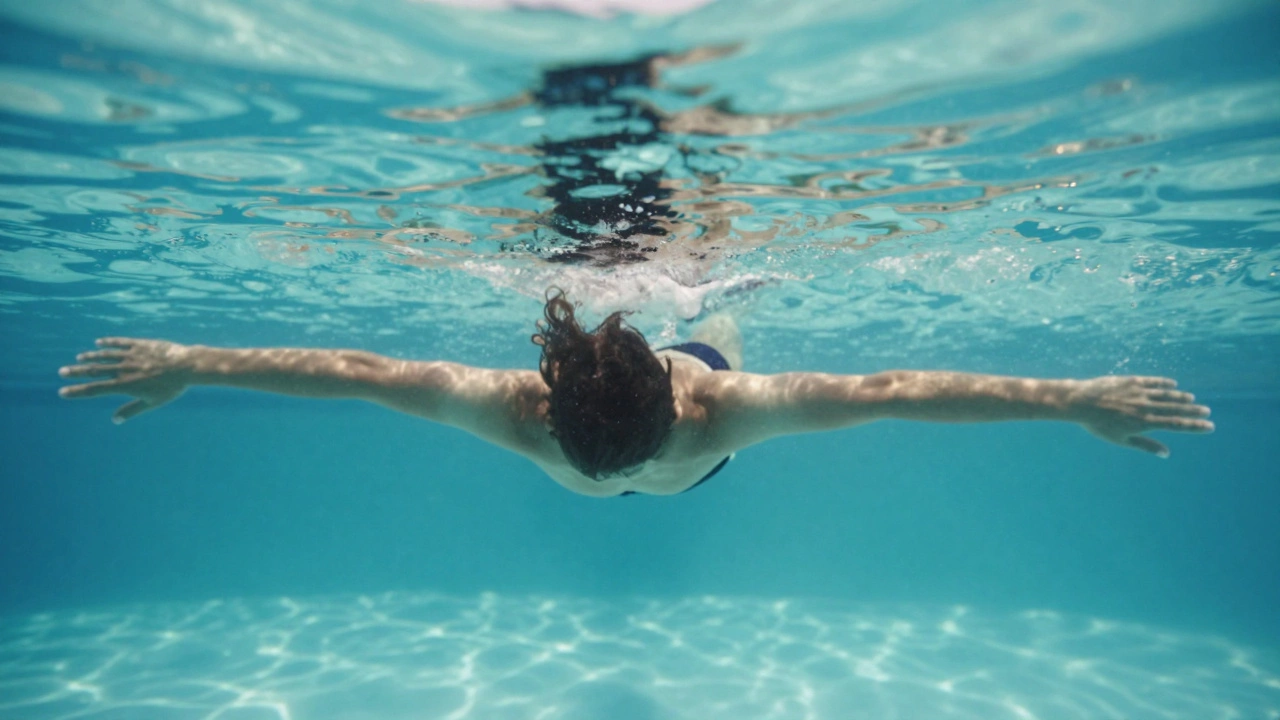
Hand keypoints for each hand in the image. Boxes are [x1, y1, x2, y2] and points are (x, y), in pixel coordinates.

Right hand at [59, 338, 192, 423]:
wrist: (186, 366)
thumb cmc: (171, 387)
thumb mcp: (152, 402)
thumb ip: (132, 410)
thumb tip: (115, 420)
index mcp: (125, 385)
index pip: (95, 390)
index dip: (78, 391)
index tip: (63, 392)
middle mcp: (124, 369)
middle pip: (94, 371)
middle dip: (76, 372)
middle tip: (61, 372)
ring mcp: (131, 355)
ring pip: (105, 355)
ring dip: (91, 356)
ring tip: (79, 358)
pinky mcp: (140, 344)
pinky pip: (120, 343)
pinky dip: (108, 343)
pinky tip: (99, 342)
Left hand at [1070, 376, 1212, 456]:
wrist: (1080, 402)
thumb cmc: (1098, 425)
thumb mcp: (1121, 440)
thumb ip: (1145, 446)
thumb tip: (1166, 454)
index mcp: (1144, 423)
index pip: (1176, 425)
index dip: (1194, 426)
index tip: (1209, 426)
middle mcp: (1145, 407)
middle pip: (1175, 409)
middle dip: (1193, 411)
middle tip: (1207, 412)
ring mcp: (1138, 392)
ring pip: (1165, 394)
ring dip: (1180, 397)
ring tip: (1192, 400)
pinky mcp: (1130, 381)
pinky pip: (1151, 381)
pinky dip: (1163, 383)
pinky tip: (1173, 384)